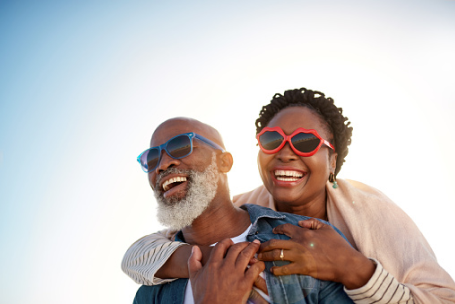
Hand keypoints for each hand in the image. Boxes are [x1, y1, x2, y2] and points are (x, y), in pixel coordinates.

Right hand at [188, 239, 265, 303]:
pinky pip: (255, 269)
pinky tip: (260, 264)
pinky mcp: (245, 283)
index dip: (228, 241)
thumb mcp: (194, 277)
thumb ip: (193, 261)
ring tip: (256, 246)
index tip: (232, 242)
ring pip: (247, 255)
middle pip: (236, 248)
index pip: (222, 245)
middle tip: (248, 243)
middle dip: (244, 243)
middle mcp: (225, 266)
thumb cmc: (203, 297)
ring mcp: (236, 274)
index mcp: (213, 264)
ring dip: (253, 248)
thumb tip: (195, 248)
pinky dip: (259, 264)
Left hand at [257, 219, 374, 288]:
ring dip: (266, 257)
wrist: (346, 263)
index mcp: (304, 233)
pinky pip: (285, 269)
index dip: (277, 230)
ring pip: (277, 255)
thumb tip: (300, 223)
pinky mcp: (302, 268)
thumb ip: (312, 222)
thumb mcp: (326, 228)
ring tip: (259, 259)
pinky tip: (272, 270)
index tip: (273, 232)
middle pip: (275, 243)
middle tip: (258, 248)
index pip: (285, 229)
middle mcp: (298, 243)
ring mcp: (299, 256)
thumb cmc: (338, 245)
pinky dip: (276, 270)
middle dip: (264, 245)